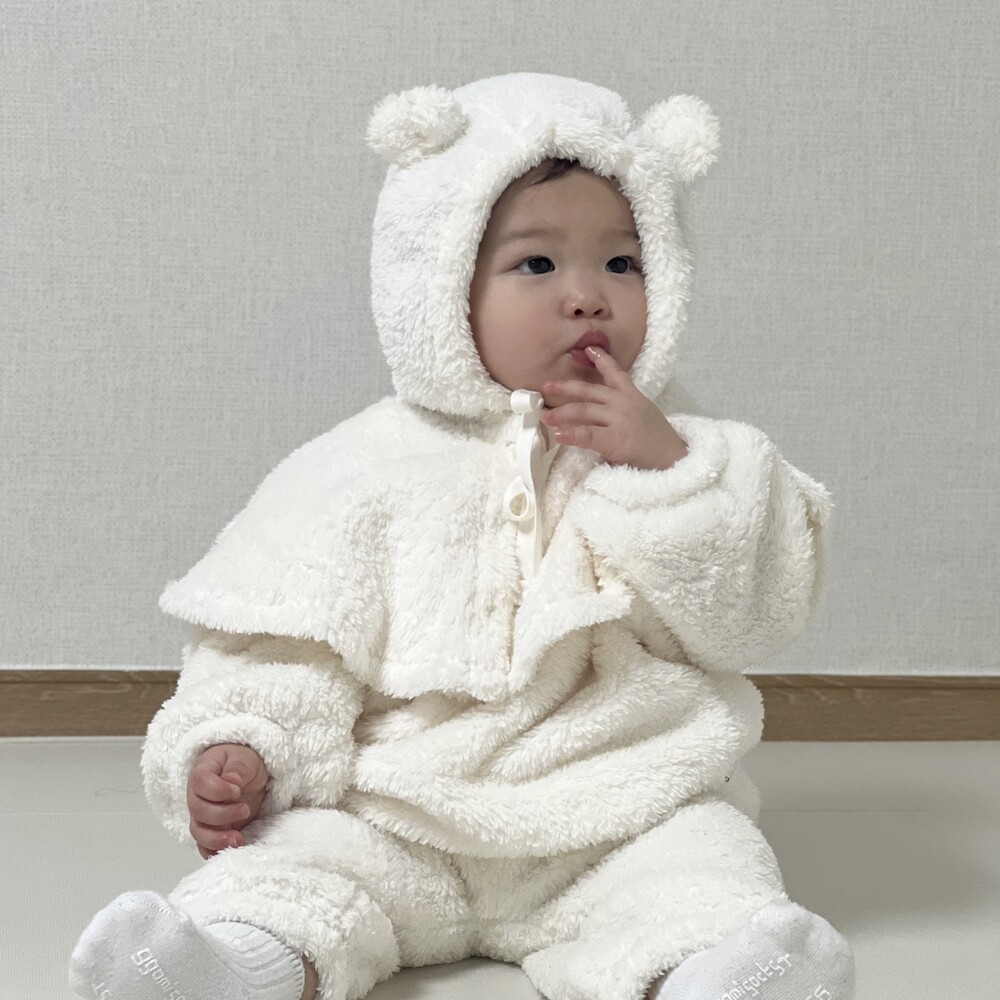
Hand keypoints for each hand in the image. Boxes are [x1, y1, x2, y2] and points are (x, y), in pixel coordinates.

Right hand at [187, 743, 269, 859]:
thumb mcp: (245, 758)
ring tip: (238, 839)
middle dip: (223, 815)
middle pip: (199, 810)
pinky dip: (214, 851)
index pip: (200, 783)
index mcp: (203, 772)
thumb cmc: (241, 763)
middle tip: (245, 809)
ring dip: (217, 839)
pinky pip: (204, 846)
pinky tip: (230, 850)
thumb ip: (238, 767)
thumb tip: (231, 781)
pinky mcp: (210, 830)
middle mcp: (196, 796)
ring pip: (199, 832)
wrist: (245, 775)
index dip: (218, 790)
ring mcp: (201, 815)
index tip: (237, 791)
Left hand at [541, 346, 688, 470]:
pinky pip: (588, 435)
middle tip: (546, 386)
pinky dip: (571, 434)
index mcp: (632, 395)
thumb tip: (597, 410)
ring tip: (545, 416)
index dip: (601, 359)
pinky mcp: (616, 439)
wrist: (673, 457)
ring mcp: (619, 419)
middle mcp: (623, 403)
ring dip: (561, 413)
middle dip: (565, 388)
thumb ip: (621, 408)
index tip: (588, 348)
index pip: (615, 372)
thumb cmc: (656, 440)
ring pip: (584, 411)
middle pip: (589, 391)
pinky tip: (559, 435)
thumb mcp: (643, 414)